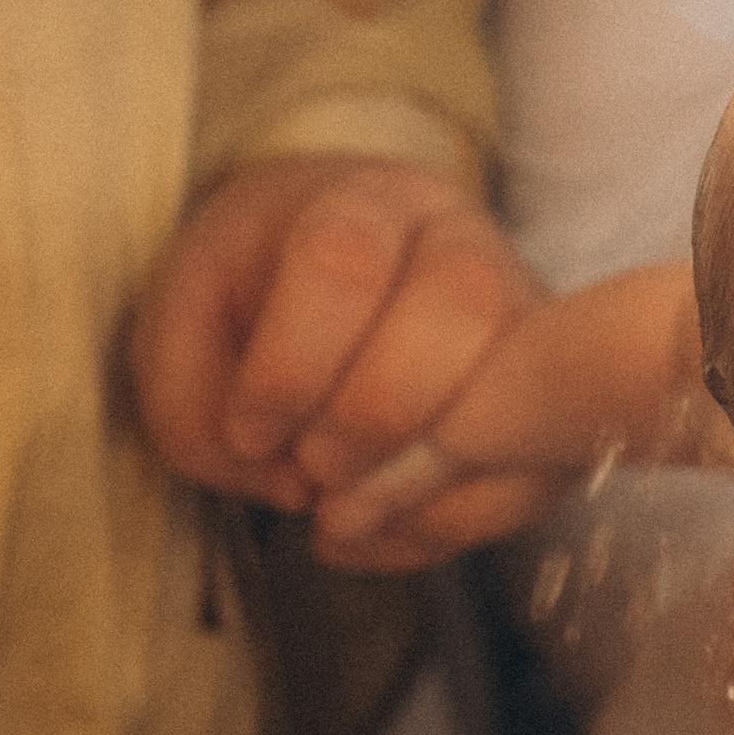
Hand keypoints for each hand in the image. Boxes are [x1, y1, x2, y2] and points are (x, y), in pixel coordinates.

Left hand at [131, 154, 546, 566]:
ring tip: (340, 515)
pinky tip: (376, 533)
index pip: (344, 263)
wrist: (328, 283)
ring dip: (417, 479)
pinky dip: (449, 524)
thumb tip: (295, 487)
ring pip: (521, 387)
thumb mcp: (181, 334)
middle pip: (460, 308)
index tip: (250, 432)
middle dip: (370, 420)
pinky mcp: (552, 398)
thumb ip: (198, 408)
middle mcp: (460, 240)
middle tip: (310, 470)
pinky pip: (536, 469)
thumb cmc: (248, 302)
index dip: (291, 370)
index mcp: (360, 202)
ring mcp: (526, 316)